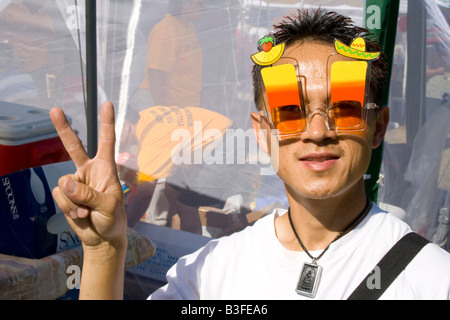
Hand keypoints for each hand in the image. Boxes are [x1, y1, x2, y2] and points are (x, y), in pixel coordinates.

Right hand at [50, 101, 126, 250]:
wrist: (101, 238)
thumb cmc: (112, 220)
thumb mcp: (108, 207)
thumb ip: (88, 195)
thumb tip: (64, 182)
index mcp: (106, 169)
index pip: (107, 141)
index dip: (107, 123)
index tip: (107, 104)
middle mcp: (89, 171)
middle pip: (74, 146)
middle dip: (63, 128)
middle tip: (55, 109)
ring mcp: (75, 183)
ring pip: (64, 183)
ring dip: (74, 201)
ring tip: (88, 212)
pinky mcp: (64, 194)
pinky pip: (59, 196)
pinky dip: (68, 207)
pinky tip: (80, 215)